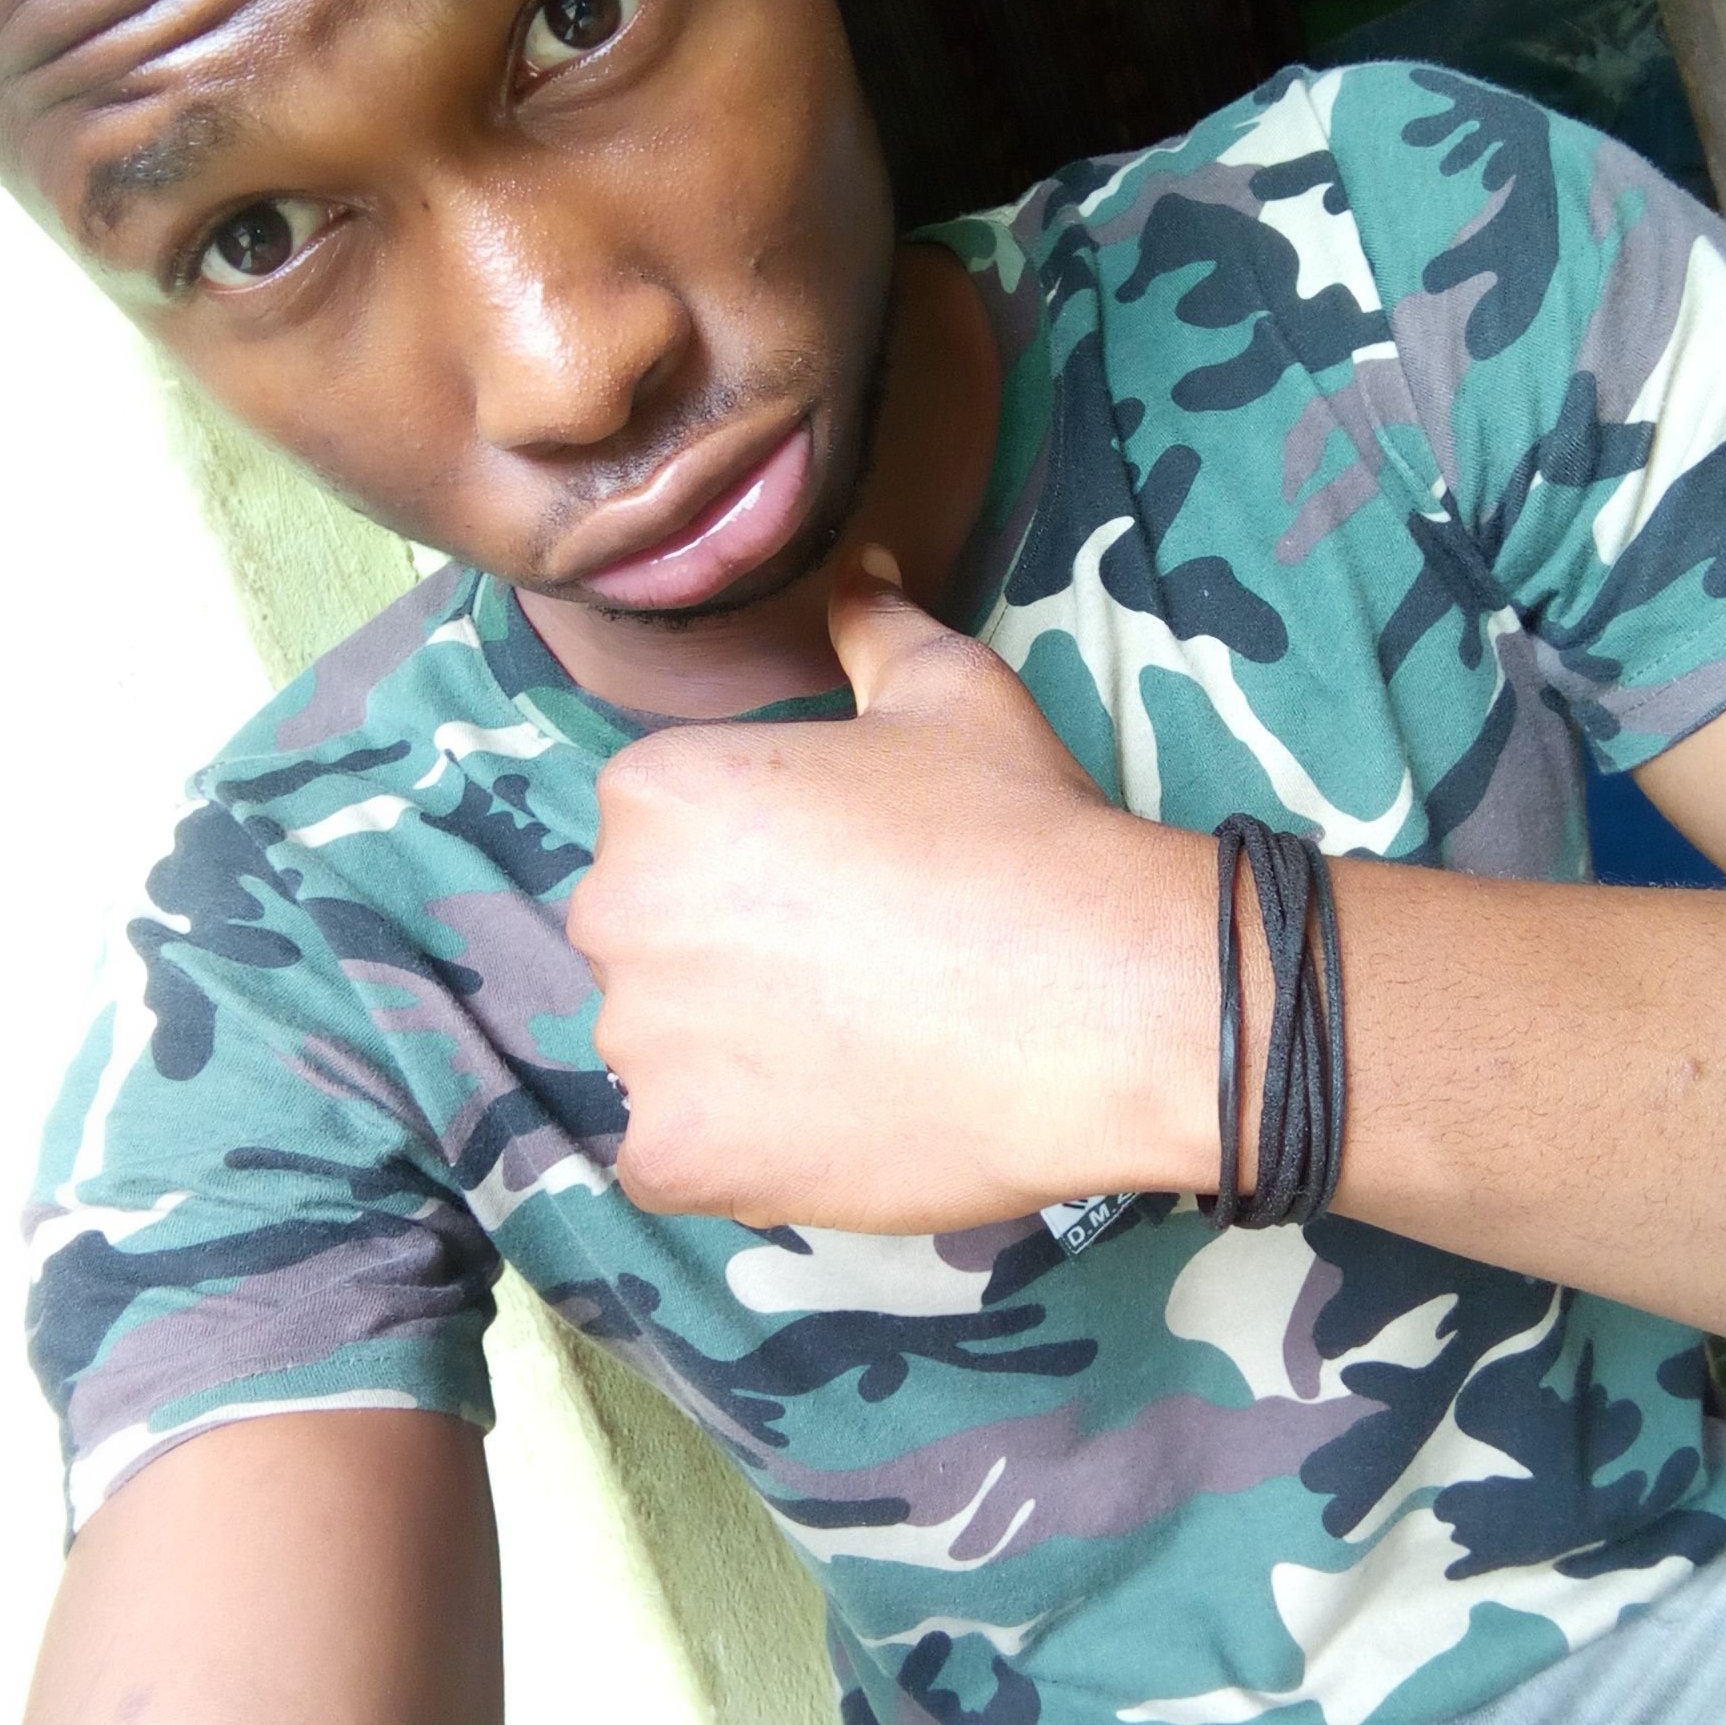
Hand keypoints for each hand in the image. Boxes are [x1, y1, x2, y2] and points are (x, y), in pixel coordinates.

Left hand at [568, 550, 1189, 1230]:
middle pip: (646, 942)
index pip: (663, 839)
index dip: (755, 868)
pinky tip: (831, 1118)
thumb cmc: (1022, 832)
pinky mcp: (676, 1155)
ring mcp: (640, 1044)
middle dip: (725, 958)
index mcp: (659, 791)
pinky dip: (736, 1149)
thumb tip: (862, 568)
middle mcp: (618, 909)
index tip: (839, 889)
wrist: (1107, 997)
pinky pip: (671, 1155)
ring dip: (729, 1057)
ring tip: (855, 1047)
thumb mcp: (947, 691)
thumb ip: (872, 626)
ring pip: (659, 1051)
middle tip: (853, 970)